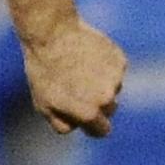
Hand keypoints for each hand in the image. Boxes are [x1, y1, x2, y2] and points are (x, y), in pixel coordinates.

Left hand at [21, 18, 123, 136]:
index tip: (85, 116)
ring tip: (76, 66)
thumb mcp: (44, 104)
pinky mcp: (120, 60)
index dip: (93, 125)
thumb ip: (63, 123)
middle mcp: (107, 99)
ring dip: (99, 81)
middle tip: (74, 85)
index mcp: (89, 113)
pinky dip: (104, 65)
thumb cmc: (44, 72)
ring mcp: (115, 78)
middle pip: (109, 109)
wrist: (52, 34)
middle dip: (96, 103)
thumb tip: (80, 127)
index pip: (102, 131)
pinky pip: (114, 70)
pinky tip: (86, 54)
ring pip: (112, 87)